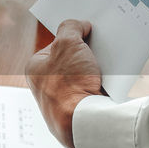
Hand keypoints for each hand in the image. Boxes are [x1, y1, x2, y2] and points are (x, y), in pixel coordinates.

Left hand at [24, 20, 104, 147]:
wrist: (84, 121)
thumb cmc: (70, 83)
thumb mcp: (68, 43)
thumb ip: (71, 27)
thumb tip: (80, 26)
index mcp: (36, 69)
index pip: (55, 44)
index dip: (72, 35)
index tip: (87, 29)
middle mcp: (46, 85)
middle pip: (71, 58)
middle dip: (87, 51)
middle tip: (101, 43)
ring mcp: (63, 99)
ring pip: (85, 73)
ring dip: (97, 66)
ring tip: (109, 60)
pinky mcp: (81, 110)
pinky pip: (95, 89)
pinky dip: (104, 82)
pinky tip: (112, 77)